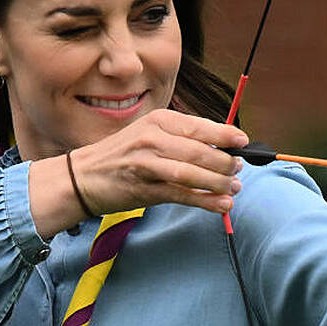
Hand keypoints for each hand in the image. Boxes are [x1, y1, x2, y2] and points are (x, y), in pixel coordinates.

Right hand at [29, 109, 247, 237]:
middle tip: (238, 170)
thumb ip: (182, 138)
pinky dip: (205, 200)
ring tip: (234, 188)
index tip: (244, 143)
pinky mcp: (144, 188)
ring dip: (218, 182)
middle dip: (225, 162)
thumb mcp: (150, 134)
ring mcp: (147, 163)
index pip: (200, 125)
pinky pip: (182, 194)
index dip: (226, 135)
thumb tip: (221, 146)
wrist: (82, 176)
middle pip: (200, 150)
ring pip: (193, 172)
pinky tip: (221, 204)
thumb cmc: (122, 155)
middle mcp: (153, 138)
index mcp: (158, 120)